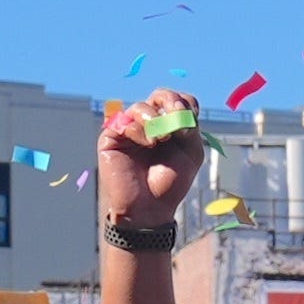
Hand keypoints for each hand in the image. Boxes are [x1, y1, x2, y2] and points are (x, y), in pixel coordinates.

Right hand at [98, 88, 206, 227]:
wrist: (149, 208)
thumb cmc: (170, 183)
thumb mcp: (191, 153)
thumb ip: (189, 127)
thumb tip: (178, 107)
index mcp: (169, 126)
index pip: (177, 100)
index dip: (184, 102)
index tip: (190, 118)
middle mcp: (149, 124)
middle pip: (159, 95)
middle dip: (169, 100)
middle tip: (176, 113)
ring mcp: (130, 129)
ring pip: (141, 107)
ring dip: (155, 118)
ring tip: (161, 139)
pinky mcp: (111, 137)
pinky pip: (124, 120)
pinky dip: (139, 128)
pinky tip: (147, 143)